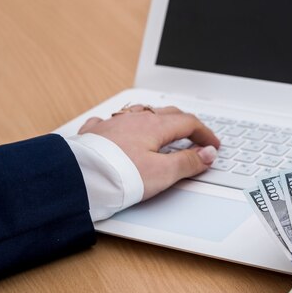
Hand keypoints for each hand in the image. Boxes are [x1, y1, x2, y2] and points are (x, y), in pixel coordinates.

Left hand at [78, 105, 219, 199]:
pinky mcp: (95, 133)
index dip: (205, 134)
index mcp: (155, 126)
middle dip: (186, 124)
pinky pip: (113, 122)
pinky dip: (125, 125)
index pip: (189, 123)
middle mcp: (134, 119)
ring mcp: (113, 124)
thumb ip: (188, 162)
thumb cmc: (119, 176)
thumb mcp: (163, 173)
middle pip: (168, 114)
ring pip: (141, 113)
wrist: (78, 179)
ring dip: (157, 119)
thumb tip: (207, 154)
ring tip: (164, 128)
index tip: (213, 145)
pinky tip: (122, 130)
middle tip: (196, 137)